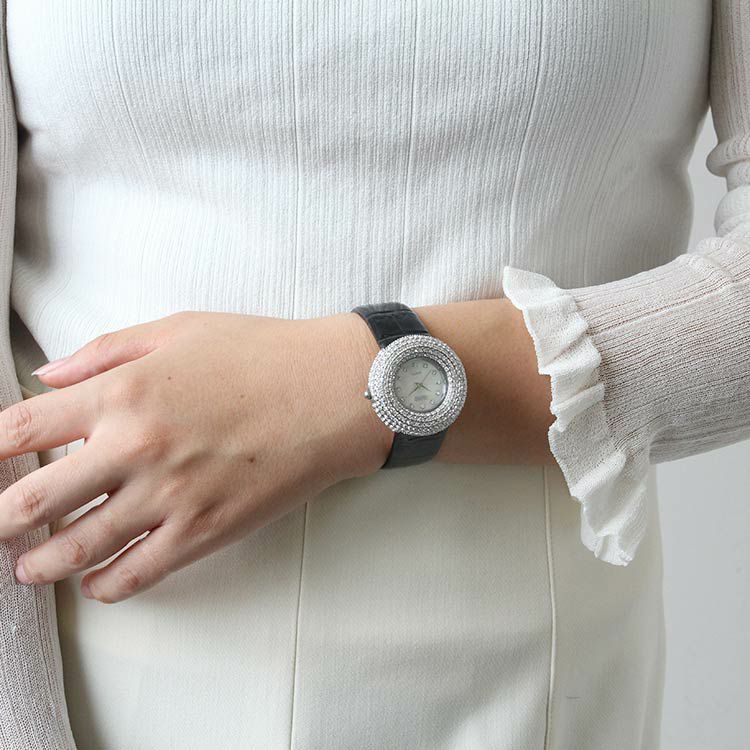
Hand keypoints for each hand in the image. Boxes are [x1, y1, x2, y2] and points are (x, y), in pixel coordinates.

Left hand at [1, 310, 391, 602]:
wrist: (333, 391)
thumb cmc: (262, 354)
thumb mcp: (179, 329)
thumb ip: (104, 351)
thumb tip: (46, 376)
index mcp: (124, 392)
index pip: (20, 430)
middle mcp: (135, 449)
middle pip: (32, 500)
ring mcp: (169, 496)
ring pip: (76, 548)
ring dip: (38, 564)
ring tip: (26, 567)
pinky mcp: (205, 530)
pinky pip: (138, 573)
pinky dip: (105, 585)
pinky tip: (95, 581)